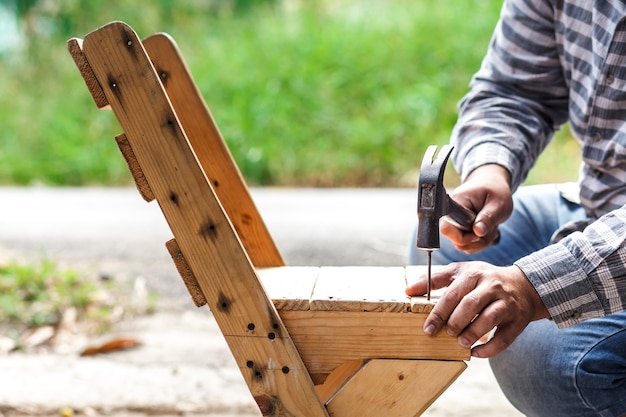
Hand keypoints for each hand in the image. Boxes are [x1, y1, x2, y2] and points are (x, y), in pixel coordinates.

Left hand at [405, 261, 549, 357]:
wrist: (522, 285)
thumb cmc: (482, 279)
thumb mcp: (459, 272)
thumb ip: (434, 280)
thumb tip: (408, 290)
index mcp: (473, 274)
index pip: (452, 294)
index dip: (439, 313)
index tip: (428, 329)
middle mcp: (491, 286)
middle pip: (471, 304)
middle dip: (455, 322)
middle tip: (445, 334)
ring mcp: (507, 303)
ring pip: (490, 319)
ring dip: (473, 333)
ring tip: (461, 343)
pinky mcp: (518, 319)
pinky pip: (505, 337)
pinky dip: (490, 349)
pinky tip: (476, 353)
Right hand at [442, 164, 512, 252]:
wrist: (491, 185)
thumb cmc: (494, 190)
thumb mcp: (498, 203)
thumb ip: (488, 218)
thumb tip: (478, 232)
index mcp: (455, 204)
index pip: (447, 228)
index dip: (466, 236)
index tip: (482, 229)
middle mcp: (450, 216)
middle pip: (456, 241)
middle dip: (477, 241)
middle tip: (490, 229)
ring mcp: (454, 225)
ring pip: (462, 246)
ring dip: (480, 242)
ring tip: (490, 227)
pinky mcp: (459, 230)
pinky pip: (466, 245)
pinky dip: (479, 242)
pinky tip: (486, 230)